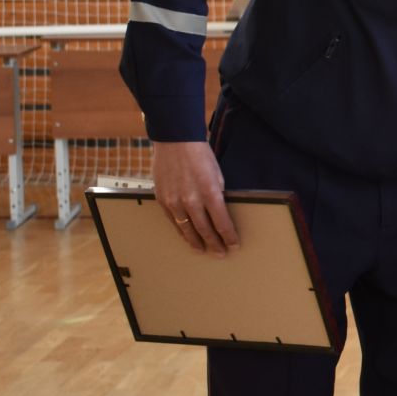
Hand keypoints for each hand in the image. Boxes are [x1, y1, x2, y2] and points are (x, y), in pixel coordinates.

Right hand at [152, 139, 238, 255]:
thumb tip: (219, 214)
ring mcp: (174, 201)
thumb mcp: (217, 175)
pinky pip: (173, 221)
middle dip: (214, 244)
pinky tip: (187, 236)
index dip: (229, 237)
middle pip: (205, 230)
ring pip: (186, 230)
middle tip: (220, 254)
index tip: (234, 245)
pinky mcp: (162, 200)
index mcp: (210, 193)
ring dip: (196, 242)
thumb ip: (218, 195)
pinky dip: (181, 230)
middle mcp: (191, 201)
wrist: (175, 141)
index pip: (222, 223)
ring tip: (202, 250)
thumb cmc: (200, 155)